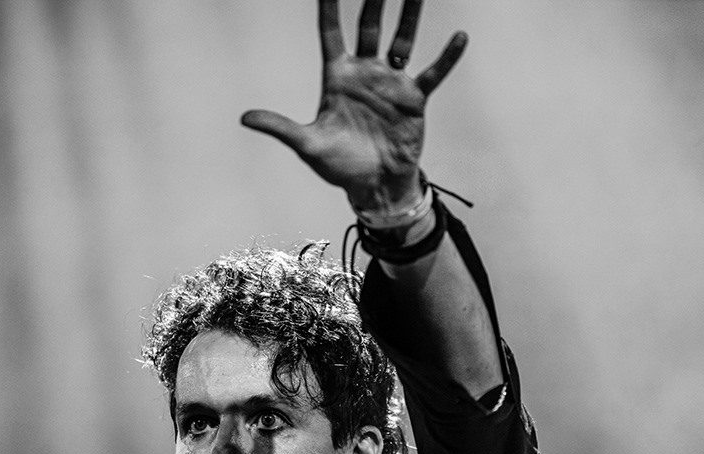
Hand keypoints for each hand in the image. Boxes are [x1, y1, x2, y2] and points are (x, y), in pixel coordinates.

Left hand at [241, 0, 466, 211]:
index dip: (328, 7)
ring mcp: (391, 83)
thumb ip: (280, 127)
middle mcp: (365, 73)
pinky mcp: (414, 100)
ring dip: (410, 14)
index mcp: (337, 77)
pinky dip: (446, 57)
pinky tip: (459, 36)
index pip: (330, 32)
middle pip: (368, 26)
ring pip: (402, 39)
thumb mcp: (308, 145)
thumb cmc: (338, 166)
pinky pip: (432, 72)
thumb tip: (244, 118)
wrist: (373, 187)